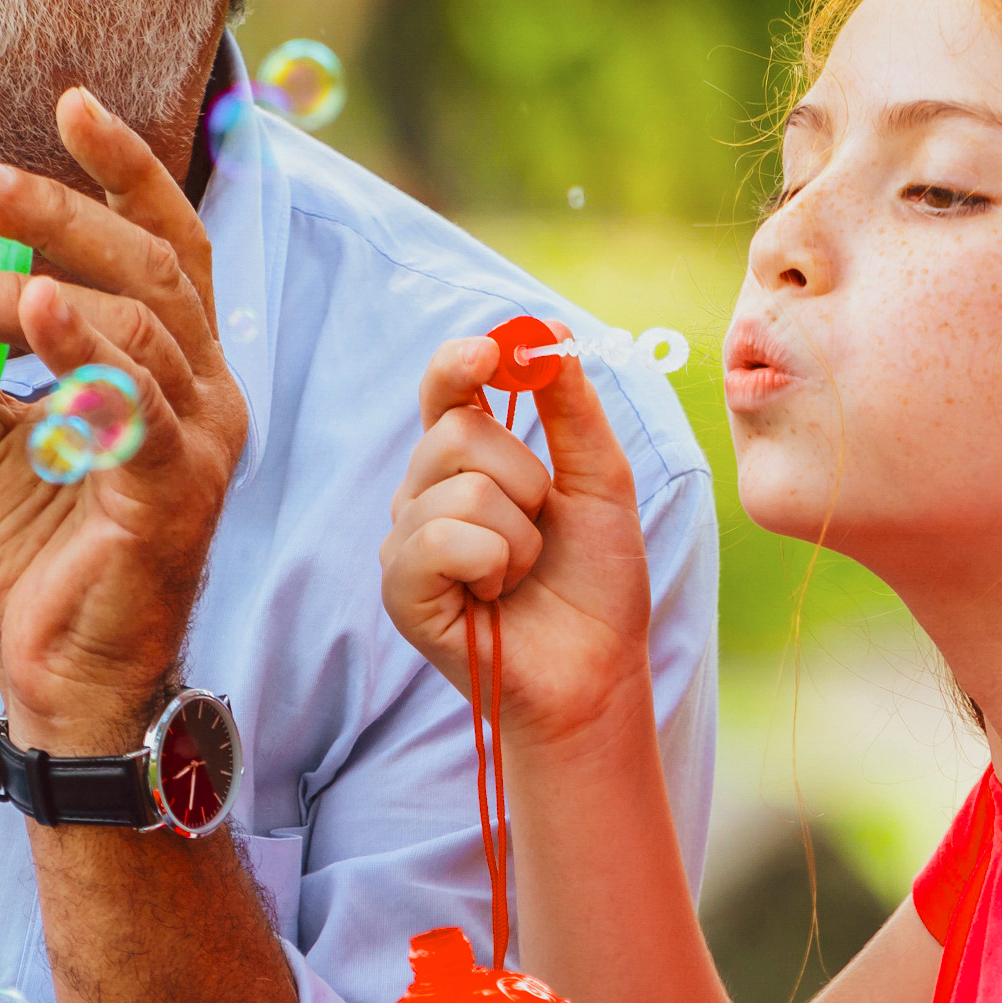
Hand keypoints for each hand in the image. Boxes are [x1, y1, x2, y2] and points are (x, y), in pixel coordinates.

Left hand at [0, 88, 254, 754]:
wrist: (61, 681)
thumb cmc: (37, 558)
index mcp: (175, 369)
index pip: (168, 244)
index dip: (128, 169)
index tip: (69, 101)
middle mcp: (207, 393)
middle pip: (150, 265)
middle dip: (57, 207)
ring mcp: (200, 442)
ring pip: (133, 324)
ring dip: (26, 283)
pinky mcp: (173, 495)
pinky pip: (131, 406)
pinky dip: (77, 352)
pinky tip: (23, 313)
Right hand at [379, 334, 657, 750]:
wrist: (598, 670)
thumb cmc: (596, 582)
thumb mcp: (601, 483)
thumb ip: (573, 410)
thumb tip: (547, 333)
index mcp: (470, 463)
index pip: (445, 390)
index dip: (459, 364)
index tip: (489, 354)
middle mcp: (427, 494)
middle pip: (456, 431)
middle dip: (525, 478)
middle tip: (541, 528)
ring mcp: (407, 541)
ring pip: (459, 488)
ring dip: (519, 535)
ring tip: (521, 573)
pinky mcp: (400, 589)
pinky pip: (440, 540)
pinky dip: (492, 565)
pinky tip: (493, 597)